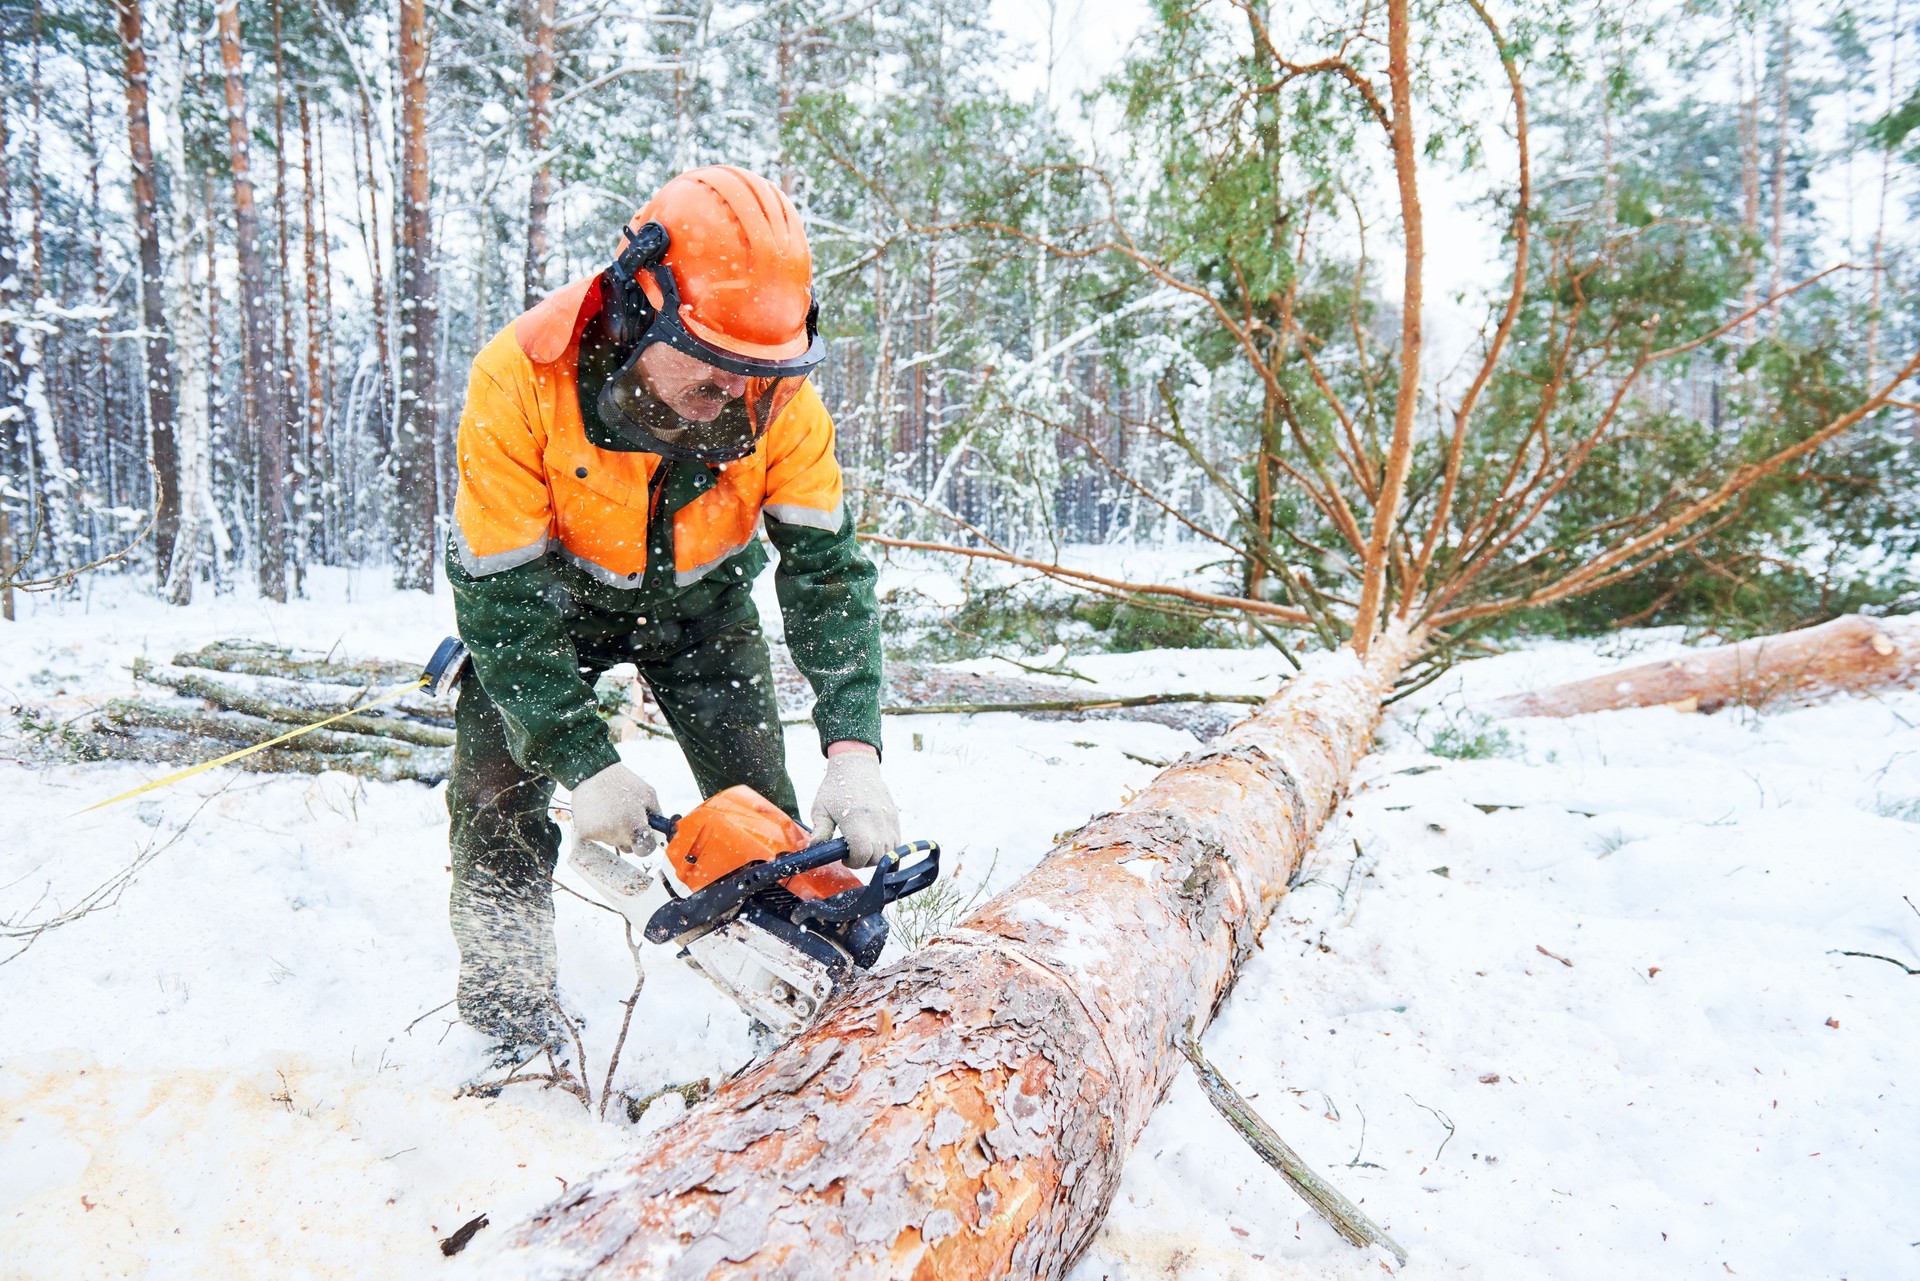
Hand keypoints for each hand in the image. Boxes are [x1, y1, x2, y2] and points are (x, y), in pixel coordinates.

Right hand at [570, 762, 662, 853]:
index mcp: (634, 828)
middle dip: (630, 836)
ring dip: (615, 831)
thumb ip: (657, 815)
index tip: (645, 833)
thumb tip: (661, 830)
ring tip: (612, 809)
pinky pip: (599, 836)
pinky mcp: (585, 833)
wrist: (591, 773)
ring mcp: (600, 835)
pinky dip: (601, 827)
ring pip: (613, 842)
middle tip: (627, 817)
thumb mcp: (648, 794)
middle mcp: (617, 836)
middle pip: (629, 848)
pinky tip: (600, 811)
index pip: (645, 851)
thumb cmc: (622, 782)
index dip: (646, 842)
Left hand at [809, 744, 899, 868]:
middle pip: (877, 857)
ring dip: (876, 856)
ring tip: (863, 847)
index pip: (862, 854)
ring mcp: (888, 820)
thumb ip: (820, 832)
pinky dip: (886, 848)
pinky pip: (896, 842)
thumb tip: (813, 851)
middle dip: (863, 861)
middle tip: (852, 853)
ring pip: (889, 852)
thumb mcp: (821, 809)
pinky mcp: (895, 818)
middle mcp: (876, 821)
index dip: (852, 862)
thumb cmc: (836, 788)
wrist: (857, 767)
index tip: (844, 857)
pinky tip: (873, 842)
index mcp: (855, 819)